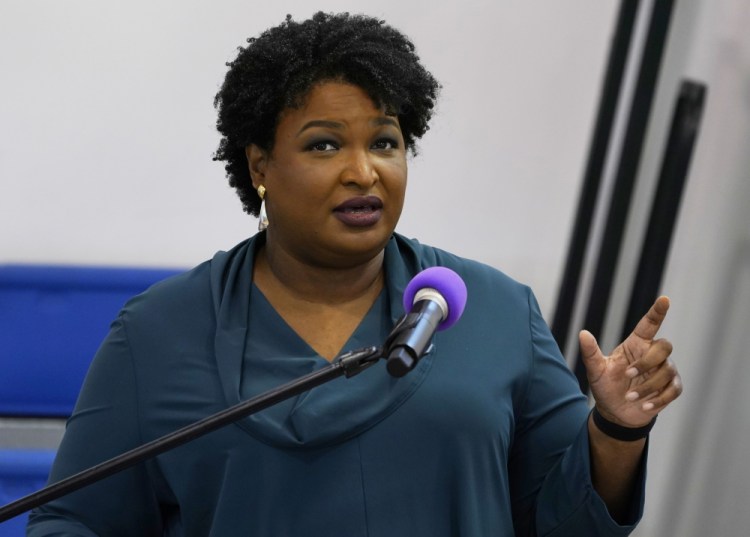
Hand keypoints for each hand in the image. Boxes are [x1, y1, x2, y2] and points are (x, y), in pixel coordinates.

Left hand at [579, 296, 682, 427]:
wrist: (615, 412)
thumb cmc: (606, 386)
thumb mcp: (596, 370)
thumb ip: (590, 353)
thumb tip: (582, 333)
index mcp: (635, 345)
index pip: (649, 324)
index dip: (657, 311)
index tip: (664, 299)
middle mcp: (652, 354)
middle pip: (664, 346)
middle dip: (648, 362)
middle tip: (628, 375)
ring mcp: (664, 370)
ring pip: (667, 371)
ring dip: (647, 387)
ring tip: (630, 397)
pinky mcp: (670, 388)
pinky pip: (674, 389)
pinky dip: (659, 399)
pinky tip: (645, 406)